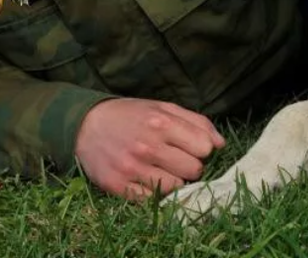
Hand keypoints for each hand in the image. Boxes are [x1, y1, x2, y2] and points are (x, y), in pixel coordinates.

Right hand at [75, 98, 224, 200]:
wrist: (86, 125)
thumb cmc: (131, 115)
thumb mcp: (163, 108)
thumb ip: (196, 122)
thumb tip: (221, 144)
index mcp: (161, 122)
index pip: (205, 147)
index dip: (201, 148)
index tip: (190, 146)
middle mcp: (147, 146)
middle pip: (194, 170)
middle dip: (189, 165)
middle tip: (175, 158)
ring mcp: (132, 168)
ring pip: (176, 187)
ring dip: (173, 179)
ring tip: (160, 167)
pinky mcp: (119, 186)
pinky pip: (152, 200)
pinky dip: (153, 191)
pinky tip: (145, 177)